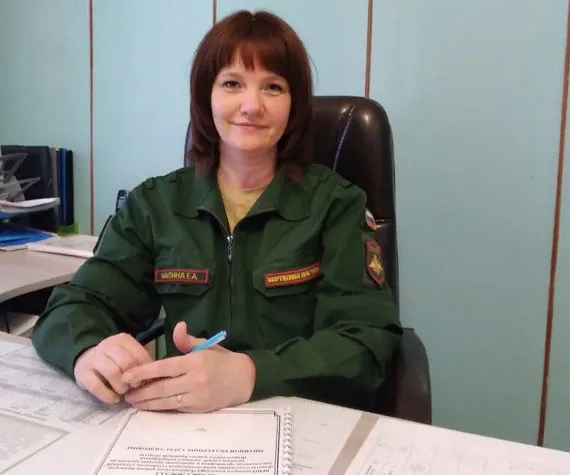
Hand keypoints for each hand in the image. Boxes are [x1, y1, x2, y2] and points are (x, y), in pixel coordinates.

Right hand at [73, 333, 152, 403]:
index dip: (145, 371)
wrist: (86, 359)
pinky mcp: (82, 373)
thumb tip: (151, 378)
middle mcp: (107, 345)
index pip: (139, 355)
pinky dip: (108, 396)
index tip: (145, 380)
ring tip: (124, 392)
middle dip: (133, 379)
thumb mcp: (129, 355)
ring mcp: (93, 358)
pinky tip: (114, 399)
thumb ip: (140, 363)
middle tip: (135, 387)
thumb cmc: (114, 360)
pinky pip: (96, 386)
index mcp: (123, 340)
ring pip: (113, 372)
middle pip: (126, 363)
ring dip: (122, 387)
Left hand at [122, 322, 255, 412]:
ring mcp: (197, 396)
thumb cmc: (222, 360)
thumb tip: (177, 326)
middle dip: (140, 392)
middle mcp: (195, 379)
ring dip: (147, 403)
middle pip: (161, 388)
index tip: (127, 376)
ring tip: (134, 402)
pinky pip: (176, 408)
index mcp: (195, 361)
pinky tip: (151, 405)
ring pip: (166, 401)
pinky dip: (161, 407)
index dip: (143, 372)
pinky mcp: (199, 408)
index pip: (164, 367)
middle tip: (126, 393)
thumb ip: (187, 340)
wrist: (244, 379)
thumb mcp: (206, 345)